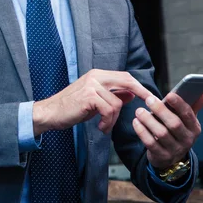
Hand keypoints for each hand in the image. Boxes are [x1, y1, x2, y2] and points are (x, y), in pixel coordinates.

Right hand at [33, 69, 152, 136]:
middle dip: (141, 93)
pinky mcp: (88, 96)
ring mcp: (92, 85)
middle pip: (126, 81)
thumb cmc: (72, 108)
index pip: (124, 76)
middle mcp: (95, 76)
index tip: (151, 97)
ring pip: (117, 103)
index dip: (139, 86)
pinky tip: (100, 127)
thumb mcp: (95, 101)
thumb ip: (112, 95)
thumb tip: (131, 94)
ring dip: (114, 120)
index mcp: (97, 75)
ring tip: (104, 126)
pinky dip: (107, 122)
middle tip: (149, 108)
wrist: (51, 112)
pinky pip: (109, 110)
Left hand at [132, 91, 202, 169]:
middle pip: (174, 124)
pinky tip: (136, 122)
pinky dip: (142, 131)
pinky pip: (150, 143)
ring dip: (148, 120)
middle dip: (160, 110)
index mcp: (194, 128)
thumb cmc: (177, 131)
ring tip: (139, 110)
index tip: (169, 94)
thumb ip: (193, 105)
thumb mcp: (186, 120)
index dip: (179, 104)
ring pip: (161, 134)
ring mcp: (175, 150)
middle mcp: (187, 140)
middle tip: (148, 99)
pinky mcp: (162, 157)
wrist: (170, 157)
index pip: (188, 114)